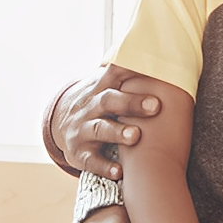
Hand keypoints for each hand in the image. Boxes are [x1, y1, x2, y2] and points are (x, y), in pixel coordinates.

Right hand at [53, 65, 163, 179]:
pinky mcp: (78, 153)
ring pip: (98, 129)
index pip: (114, 72)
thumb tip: (162, 51)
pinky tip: (119, 171)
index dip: (131, 68)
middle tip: (156, 106)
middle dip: (131, 103)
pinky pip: (90, 161)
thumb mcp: (106, 86)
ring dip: (117, 132)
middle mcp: (89, 106)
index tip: (152, 66)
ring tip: (135, 136)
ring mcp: (81, 130)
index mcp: (100, 87)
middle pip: (108, 100)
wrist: (61, 126)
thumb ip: (128, 73)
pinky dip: (104, 166)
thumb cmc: (98, 104)